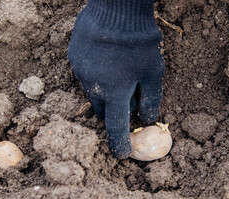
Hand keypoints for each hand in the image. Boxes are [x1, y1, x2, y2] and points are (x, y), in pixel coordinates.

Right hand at [68, 0, 164, 157]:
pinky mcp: (74, 58)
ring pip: (92, 93)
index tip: (121, 154)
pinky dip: (96, 76)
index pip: (116, 126)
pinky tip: (106, 61)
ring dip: (104, 93)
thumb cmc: (140, 42)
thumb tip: (148, 120)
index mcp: (115, 93)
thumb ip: (150, 99)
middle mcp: (94, 86)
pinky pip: (85, 76)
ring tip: (117, 75)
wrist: (116, 9)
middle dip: (112, 112)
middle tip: (125, 101)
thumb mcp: (154, 73)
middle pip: (102, 111)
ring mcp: (81, 72)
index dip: (119, 143)